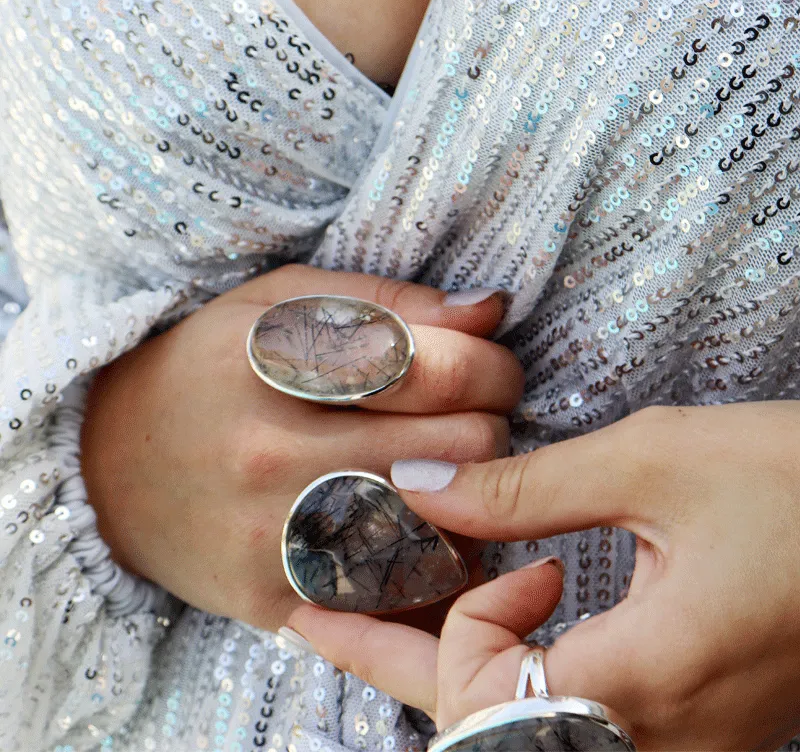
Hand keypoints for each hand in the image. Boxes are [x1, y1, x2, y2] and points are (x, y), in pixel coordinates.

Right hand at [81, 265, 523, 630]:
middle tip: (468, 415)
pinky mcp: (279, 601)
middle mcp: (274, 456)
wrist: (110, 467)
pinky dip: (433, 557)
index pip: (444, 369)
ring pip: (451, 527)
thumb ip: (389, 299)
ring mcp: (276, 541)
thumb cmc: (210, 368)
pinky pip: (405, 594)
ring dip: (472, 493)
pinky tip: (416, 523)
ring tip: (443, 467)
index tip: (486, 367)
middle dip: (490, 424)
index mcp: (278, 362)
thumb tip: (489, 311)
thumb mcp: (278, 300)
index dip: (493, 366)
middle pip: (465, 448)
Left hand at [290, 402, 799, 749]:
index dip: (453, 627)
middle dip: (396, 666)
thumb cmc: (794, 483)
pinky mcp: (697, 723)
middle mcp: (661, 739)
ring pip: (523, 728)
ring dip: (452, 668)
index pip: (484, 705)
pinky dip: (514, 666)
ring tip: (395, 609)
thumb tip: (418, 484)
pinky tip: (508, 611)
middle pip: (482, 730)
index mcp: (645, 684)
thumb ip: (523, 487)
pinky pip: (573, 716)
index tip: (472, 550)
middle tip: (318, 621)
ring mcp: (683, 742)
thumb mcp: (651, 463)